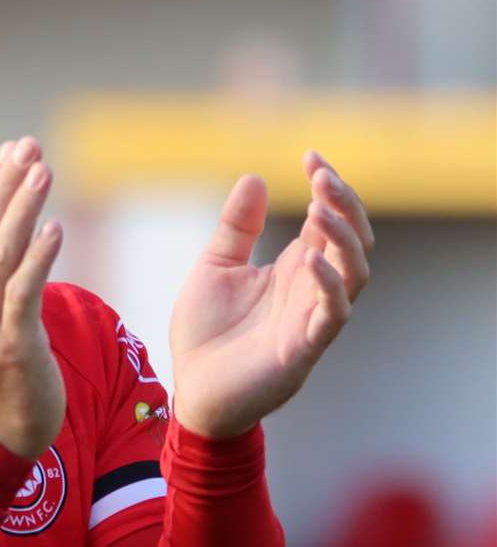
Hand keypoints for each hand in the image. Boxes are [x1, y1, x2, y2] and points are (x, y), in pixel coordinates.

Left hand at [170, 151, 373, 438]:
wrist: (192, 390)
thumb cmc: (205, 333)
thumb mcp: (215, 267)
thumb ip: (237, 227)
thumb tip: (255, 177)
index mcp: (294, 268)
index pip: (329, 221)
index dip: (328, 188)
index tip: (311, 156)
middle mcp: (310, 289)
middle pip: (353, 241)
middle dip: (345, 205)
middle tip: (322, 175)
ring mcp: (311, 318)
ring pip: (354, 274)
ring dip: (343, 238)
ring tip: (320, 208)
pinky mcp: (303, 348)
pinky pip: (332, 314)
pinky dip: (328, 284)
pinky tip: (310, 257)